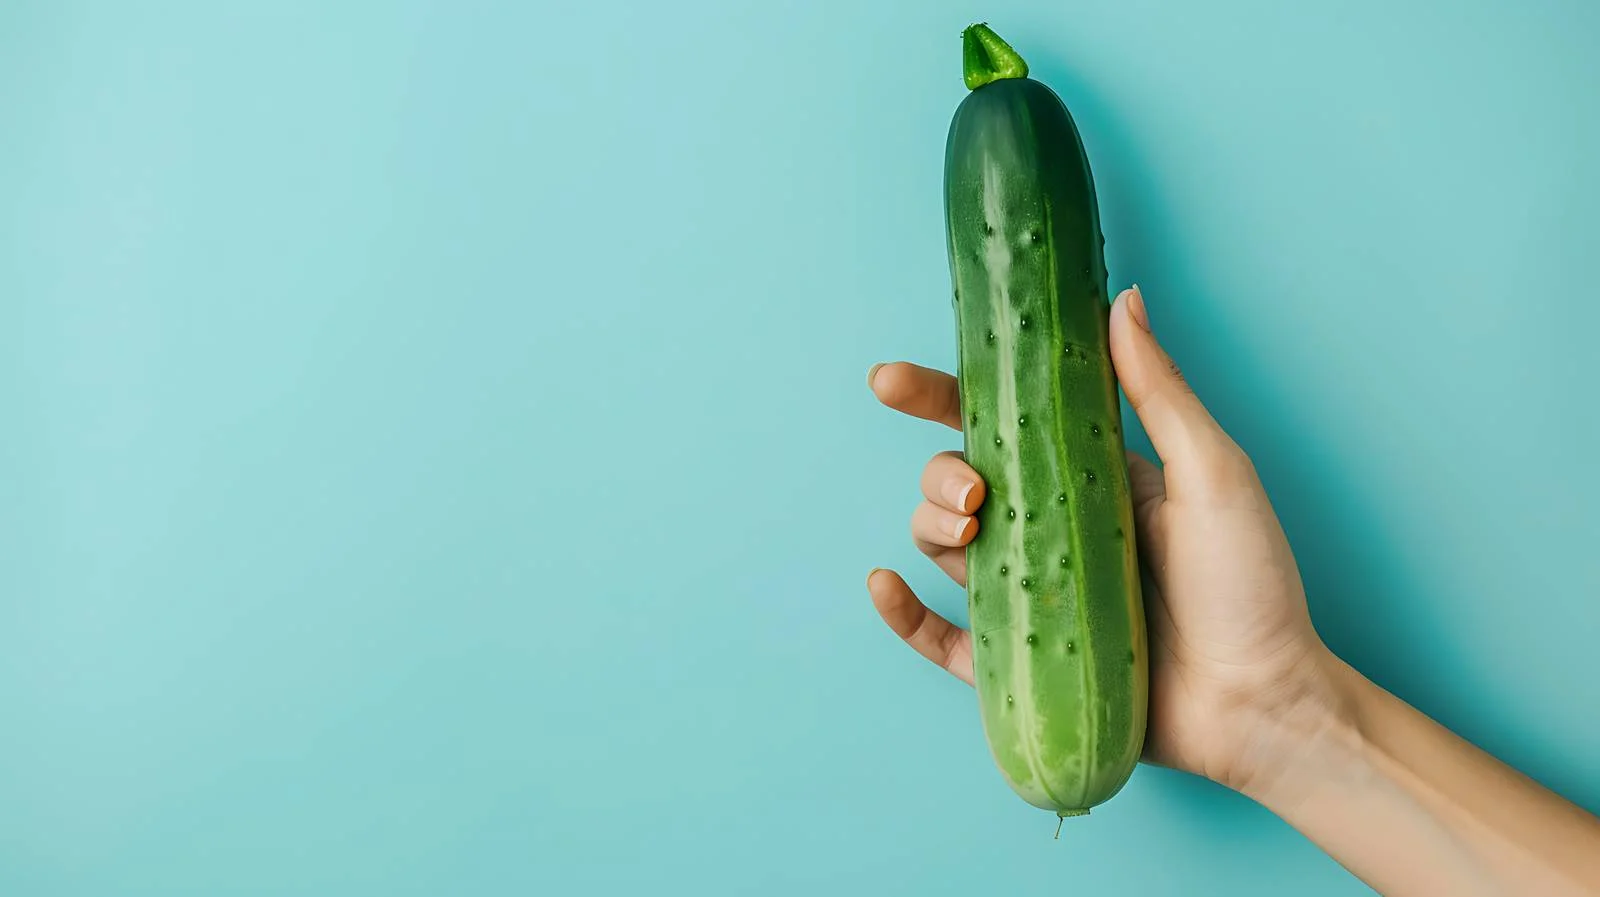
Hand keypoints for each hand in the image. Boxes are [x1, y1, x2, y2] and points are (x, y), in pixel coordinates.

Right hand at [866, 285, 1340, 793]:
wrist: (1262, 703)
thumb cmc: (1251, 587)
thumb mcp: (1212, 472)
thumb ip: (1159, 390)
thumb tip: (1121, 299)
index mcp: (1091, 478)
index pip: (1001, 424)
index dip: (939, 398)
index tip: (892, 384)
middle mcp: (1053, 532)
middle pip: (960, 481)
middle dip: (941, 472)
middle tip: (976, 491)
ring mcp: (1032, 596)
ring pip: (945, 547)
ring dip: (929, 526)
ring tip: (969, 531)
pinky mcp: (1023, 662)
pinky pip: (944, 639)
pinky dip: (903, 615)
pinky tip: (883, 586)